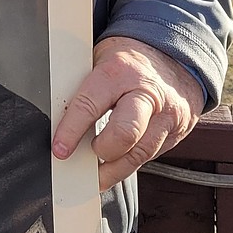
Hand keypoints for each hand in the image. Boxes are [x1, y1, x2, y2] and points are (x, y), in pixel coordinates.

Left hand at [52, 36, 204, 190]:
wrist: (173, 57)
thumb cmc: (129, 60)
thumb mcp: (101, 60)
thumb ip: (84, 87)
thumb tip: (56, 115)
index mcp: (119, 72)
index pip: (90, 105)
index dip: (71, 131)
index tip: (60, 149)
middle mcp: (146, 93)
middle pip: (125, 134)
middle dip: (102, 151)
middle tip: (86, 155)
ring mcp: (166, 114)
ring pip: (140, 154)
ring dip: (114, 169)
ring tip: (97, 174)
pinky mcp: (177, 132)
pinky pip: (151, 156)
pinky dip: (131, 163)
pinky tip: (118, 165)